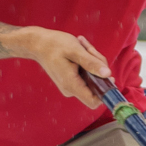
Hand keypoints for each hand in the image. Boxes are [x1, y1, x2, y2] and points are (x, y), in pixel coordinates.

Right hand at [0, 23, 116, 109]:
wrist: (37, 44)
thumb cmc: (54, 44)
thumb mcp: (75, 50)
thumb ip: (91, 63)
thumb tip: (108, 74)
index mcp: (71, 84)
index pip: (94, 101)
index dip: (105, 92)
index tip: (108, 75)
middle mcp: (71, 89)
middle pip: (95, 86)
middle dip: (98, 68)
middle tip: (89, 50)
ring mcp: (71, 86)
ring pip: (92, 78)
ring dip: (92, 61)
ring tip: (82, 46)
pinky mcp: (71, 80)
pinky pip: (86, 74)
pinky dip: (87, 62)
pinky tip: (80, 49)